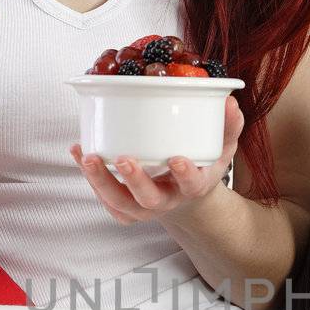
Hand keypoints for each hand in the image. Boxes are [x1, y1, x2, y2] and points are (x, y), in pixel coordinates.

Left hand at [70, 93, 244, 225]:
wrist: (184, 198)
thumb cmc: (201, 165)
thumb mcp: (220, 148)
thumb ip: (228, 126)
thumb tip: (229, 101)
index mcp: (193, 187)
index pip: (192, 185)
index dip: (185, 175)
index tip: (177, 158)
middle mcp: (166, 202)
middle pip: (148, 200)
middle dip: (134, 181)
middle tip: (123, 158)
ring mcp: (142, 208)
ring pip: (119, 202)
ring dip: (101, 181)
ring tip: (88, 156)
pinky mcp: (123, 208)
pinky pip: (104, 199)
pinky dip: (90, 178)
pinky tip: (80, 151)